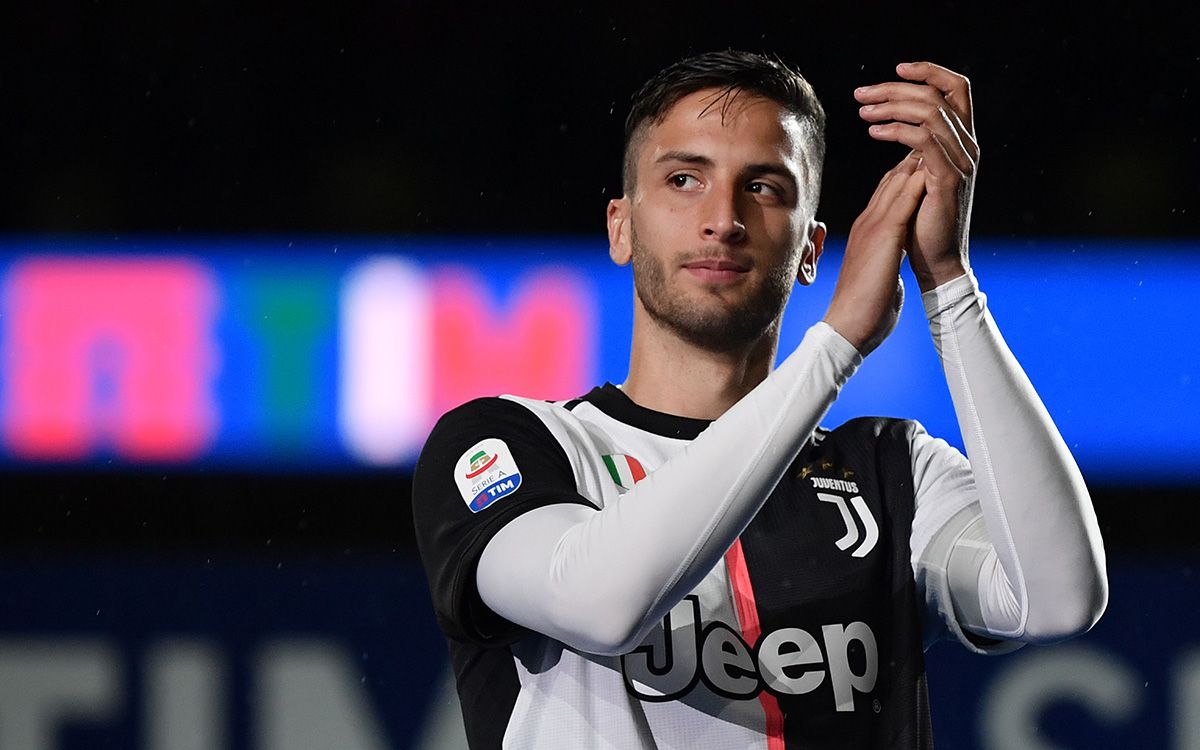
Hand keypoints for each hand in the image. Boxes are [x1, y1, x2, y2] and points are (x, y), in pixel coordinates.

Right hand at [823, 153, 925, 355]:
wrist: (847, 327)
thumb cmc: (863, 310)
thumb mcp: (878, 276)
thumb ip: (884, 264)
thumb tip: (891, 267)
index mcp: (867, 232)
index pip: (889, 192)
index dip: (908, 172)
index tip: (927, 157)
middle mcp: (867, 222)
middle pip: (892, 178)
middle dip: (914, 155)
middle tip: (935, 135)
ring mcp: (873, 227)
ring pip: (897, 181)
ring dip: (918, 158)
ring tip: (937, 139)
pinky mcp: (883, 236)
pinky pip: (904, 199)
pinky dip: (919, 180)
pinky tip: (934, 166)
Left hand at [855, 61, 976, 291]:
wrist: (936, 263)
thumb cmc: (923, 224)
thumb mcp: (920, 179)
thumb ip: (917, 152)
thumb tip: (900, 127)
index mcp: (962, 142)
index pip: (956, 90)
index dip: (930, 72)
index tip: (896, 70)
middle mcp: (966, 147)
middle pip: (937, 95)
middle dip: (896, 88)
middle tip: (861, 94)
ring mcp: (960, 163)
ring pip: (930, 112)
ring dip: (891, 106)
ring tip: (863, 112)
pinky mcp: (947, 180)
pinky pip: (924, 141)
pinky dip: (898, 131)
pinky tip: (875, 132)